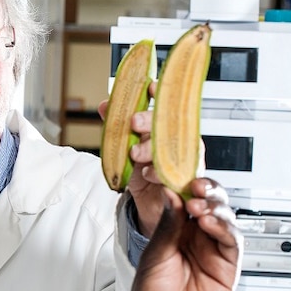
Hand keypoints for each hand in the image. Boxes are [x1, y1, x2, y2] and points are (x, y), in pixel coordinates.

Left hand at [98, 82, 196, 237]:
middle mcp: (179, 139)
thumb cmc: (141, 171)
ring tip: (134, 154)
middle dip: (151, 120)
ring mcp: (185, 158)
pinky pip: (178, 173)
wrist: (149, 203)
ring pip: (174, 146)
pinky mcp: (185, 180)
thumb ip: (116, 125)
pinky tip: (146, 174)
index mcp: (165, 127)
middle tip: (133, 122)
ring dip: (152, 148)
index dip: (161, 93)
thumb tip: (105, 105)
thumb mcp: (124, 147)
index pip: (167, 104)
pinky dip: (158, 172)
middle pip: (170, 123)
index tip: (149, 87)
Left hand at [99, 178, 240, 290]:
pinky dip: (223, 227)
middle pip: (209, 202)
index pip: (185, 197)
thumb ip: (167, 225)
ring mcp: (213, 249)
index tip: (178, 171)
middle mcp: (196, 235)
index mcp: (174, 228)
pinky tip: (210, 222)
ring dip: (214, 205)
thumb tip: (171, 192)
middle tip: (195, 184)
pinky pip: (232, 240)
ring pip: (224, 216)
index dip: (184, 182)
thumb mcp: (154, 254)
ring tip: (199, 205)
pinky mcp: (227, 265)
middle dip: (205, 189)